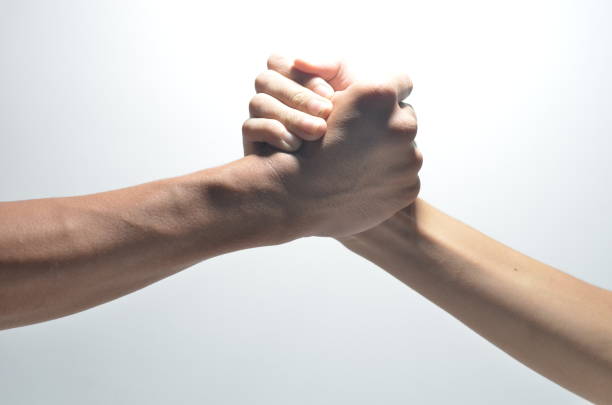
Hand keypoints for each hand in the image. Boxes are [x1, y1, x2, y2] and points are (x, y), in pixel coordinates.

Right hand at [243, 55, 421, 238]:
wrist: (294, 198)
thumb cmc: (301, 145)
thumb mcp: (319, 100)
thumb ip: (349, 84)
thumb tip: (372, 82)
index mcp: (380, 96)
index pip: (400, 82)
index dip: (383, 95)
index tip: (370, 107)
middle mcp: (402, 125)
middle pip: (404, 118)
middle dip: (387, 126)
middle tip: (360, 139)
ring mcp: (409, 160)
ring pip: (406, 149)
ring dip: (387, 154)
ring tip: (358, 164)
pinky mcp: (408, 188)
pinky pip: (403, 178)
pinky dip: (387, 180)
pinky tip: (362, 183)